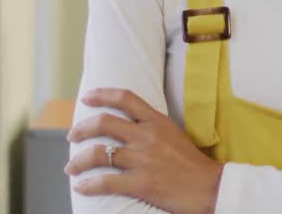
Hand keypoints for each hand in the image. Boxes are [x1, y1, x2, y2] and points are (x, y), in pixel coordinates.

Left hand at [67, 88, 222, 213]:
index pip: (126, 98)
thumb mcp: (174, 134)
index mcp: (157, 122)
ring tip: (71, 167)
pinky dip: (89, 185)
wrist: (210, 188)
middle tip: (73, 135)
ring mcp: (143, 160)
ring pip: (99, 153)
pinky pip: (106, 182)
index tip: (87, 97)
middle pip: (104, 122)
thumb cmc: (193, 164)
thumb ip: (153, 128)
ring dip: (79, 161)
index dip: (102, 94)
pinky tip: (81, 187)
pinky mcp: (141, 183)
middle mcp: (147, 136)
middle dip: (82, 128)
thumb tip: (129, 128)